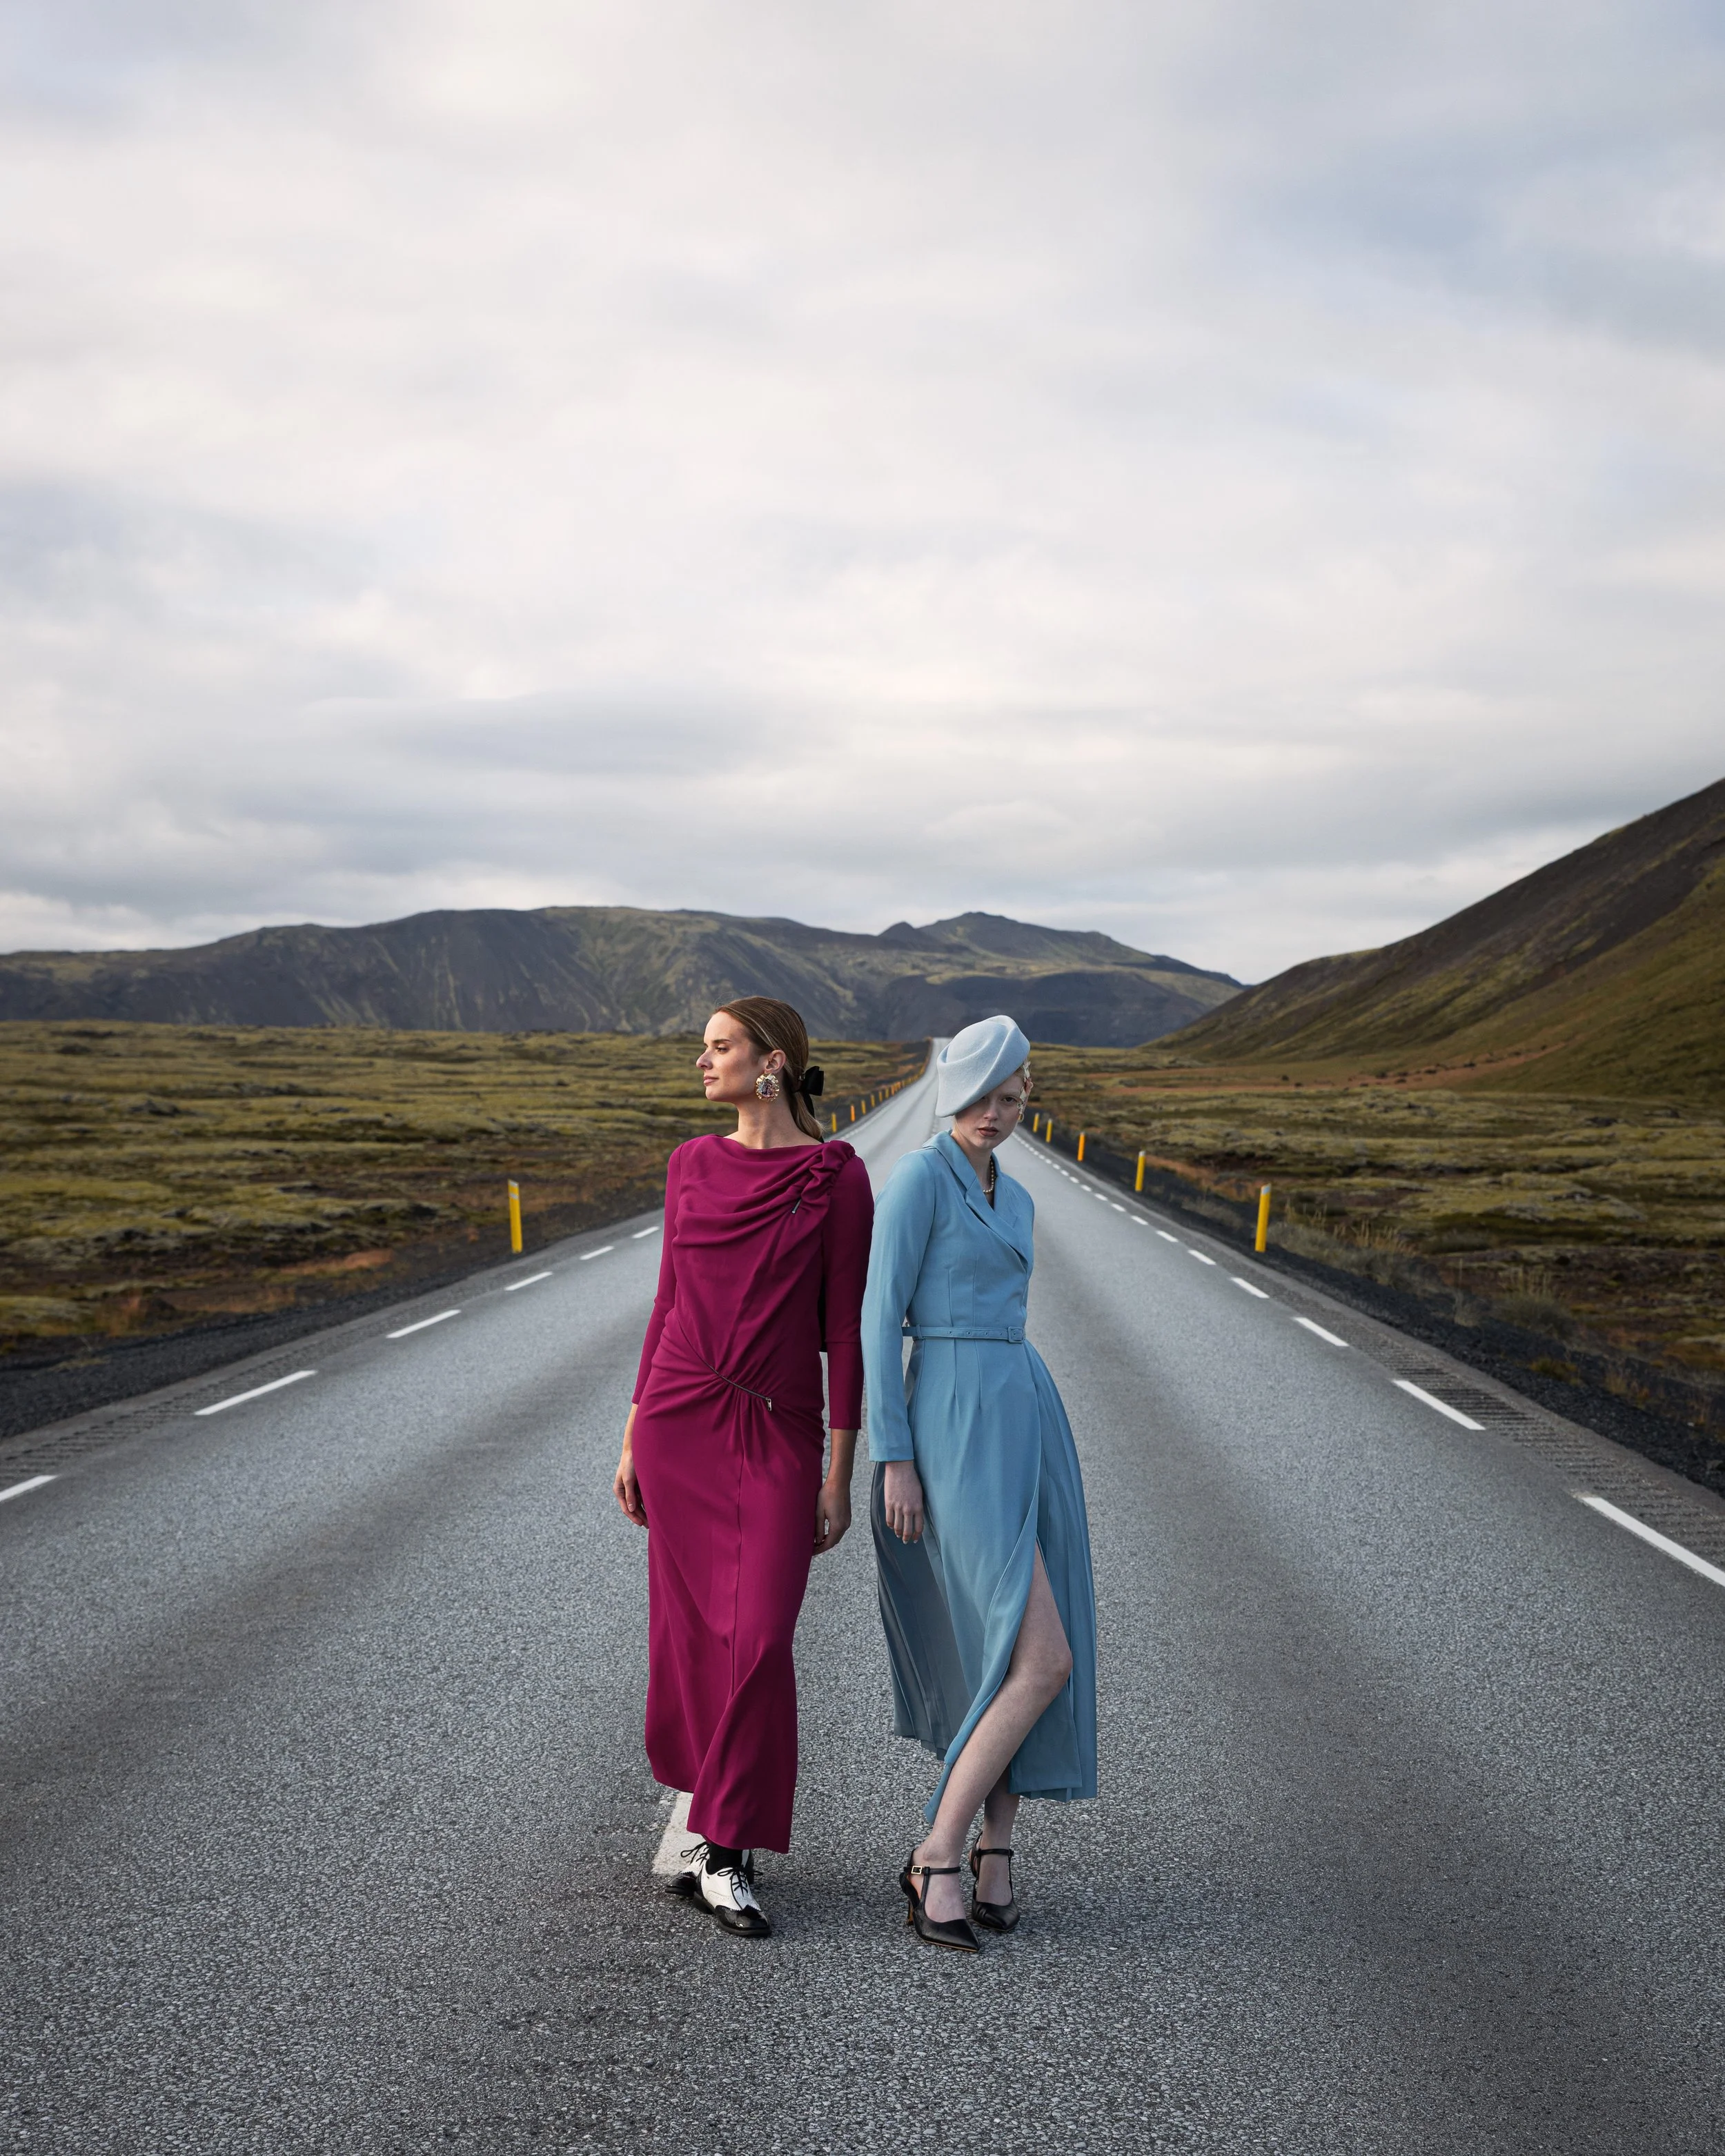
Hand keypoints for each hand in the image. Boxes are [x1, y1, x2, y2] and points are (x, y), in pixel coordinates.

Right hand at [614, 1409, 646, 1526]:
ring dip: (645, 1512)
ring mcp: (632, 1488)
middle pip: (633, 1508)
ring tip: (654, 1521)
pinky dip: (648, 1503)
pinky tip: (655, 1509)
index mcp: (619, 1490)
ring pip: (639, 1503)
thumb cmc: (630, 1463)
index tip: (642, 1524)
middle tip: (650, 1526)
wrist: (637, 1449)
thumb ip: (629, 1494)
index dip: (634, 1517)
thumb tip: (631, 1509)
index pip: (626, 1508)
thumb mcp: (628, 1479)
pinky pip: (644, 1497)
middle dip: (641, 1517)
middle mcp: (625, 1491)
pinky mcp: (639, 1484)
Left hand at [813, 1473, 851, 1555]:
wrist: (839, 1482)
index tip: (811, 1552)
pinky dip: (832, 1534)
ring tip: (817, 1542)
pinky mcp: (847, 1516)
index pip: (828, 1544)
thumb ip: (818, 1529)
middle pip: (834, 1542)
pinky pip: (840, 1530)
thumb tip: (817, 1541)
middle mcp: (845, 1525)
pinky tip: (825, 1533)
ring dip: (828, 1541)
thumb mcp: (819, 1513)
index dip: (819, 1549)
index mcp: (837, 1526)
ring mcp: (847, 1521)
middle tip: (812, 1549)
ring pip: (837, 1536)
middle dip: (823, 1547)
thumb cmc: (827, 1495)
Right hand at [883, 1459, 924, 1543]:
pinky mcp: (889, 1504)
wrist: (900, 1468)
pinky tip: (891, 1526)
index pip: (919, 1527)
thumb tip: (915, 1517)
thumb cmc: (912, 1479)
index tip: (915, 1539)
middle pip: (907, 1530)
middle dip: (907, 1538)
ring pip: (897, 1527)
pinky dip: (890, 1525)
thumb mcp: (919, 1493)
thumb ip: (918, 1506)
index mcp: (918, 1507)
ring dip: (898, 1533)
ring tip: (899, 1535)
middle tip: (906, 1541)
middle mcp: (908, 1509)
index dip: (917, 1535)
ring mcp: (898, 1507)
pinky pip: (889, 1519)